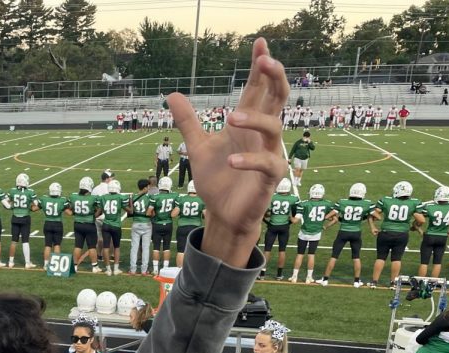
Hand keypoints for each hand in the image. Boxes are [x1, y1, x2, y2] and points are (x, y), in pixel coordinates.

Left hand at [167, 39, 288, 260]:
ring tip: (230, 117)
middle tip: (265, 60)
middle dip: (274, 77)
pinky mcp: (269, 178)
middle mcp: (261, 134)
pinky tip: (231, 160)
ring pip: (274, 127)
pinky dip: (250, 160)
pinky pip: (267, 164)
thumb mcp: (197, 147)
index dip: (259, 66)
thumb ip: (188, 121)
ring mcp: (268, 154)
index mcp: (247, 123)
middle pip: (277, 98)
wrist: (222, 214)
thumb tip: (171, 94)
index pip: (257, 89)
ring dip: (255, 119)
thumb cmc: (217, 179)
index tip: (259, 42)